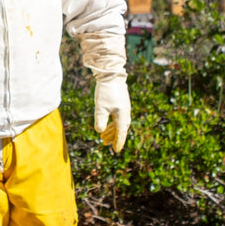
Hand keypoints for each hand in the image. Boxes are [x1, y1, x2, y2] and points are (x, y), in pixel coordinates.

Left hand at [78, 30, 130, 152]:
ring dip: (111, 131)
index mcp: (122, 115)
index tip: (116, 150)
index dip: (118, 142)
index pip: (121, 133)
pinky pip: (117, 117)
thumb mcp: (101, 107)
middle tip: (105, 144)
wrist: (112, 75)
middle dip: (113, 137)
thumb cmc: (106, 91)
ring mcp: (123, 108)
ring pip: (118, 123)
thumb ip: (100, 120)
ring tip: (102, 137)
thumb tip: (99, 131)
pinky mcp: (120, 103)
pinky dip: (111, 123)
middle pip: (120, 129)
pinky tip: (105, 124)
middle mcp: (125, 113)